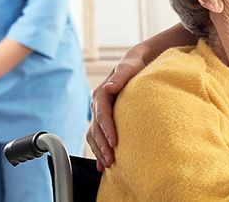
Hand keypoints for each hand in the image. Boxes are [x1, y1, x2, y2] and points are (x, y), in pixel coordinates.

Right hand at [89, 52, 145, 170]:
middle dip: (102, 146)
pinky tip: (101, 165)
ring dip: (99, 151)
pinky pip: (97, 137)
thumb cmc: (133, 66)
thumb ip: (120, 76)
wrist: (134, 65)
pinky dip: (98, 151)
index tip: (114, 143)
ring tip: (108, 165)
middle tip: (111, 161)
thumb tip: (110, 87)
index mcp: (101, 94)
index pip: (102, 115)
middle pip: (96, 129)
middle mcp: (97, 105)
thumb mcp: (128, 68)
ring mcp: (99, 113)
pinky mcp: (103, 120)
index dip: (107, 130)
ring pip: (94, 136)